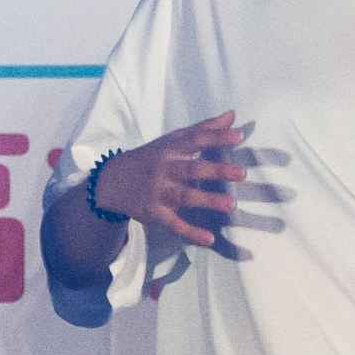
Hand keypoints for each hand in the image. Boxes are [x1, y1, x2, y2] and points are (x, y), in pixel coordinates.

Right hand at [90, 110, 252, 255]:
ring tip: (231, 205)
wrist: (112, 181)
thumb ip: (203, 129)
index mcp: (171, 150)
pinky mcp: (154, 213)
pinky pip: (173, 224)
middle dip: (216, 171)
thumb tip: (232, 115)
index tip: (239, 136)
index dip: (216, 137)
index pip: (195, 140)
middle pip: (192, 169)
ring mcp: (158, 192)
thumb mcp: (173, 141)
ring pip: (184, 196)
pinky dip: (190, 232)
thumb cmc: (151, 158)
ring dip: (207, 200)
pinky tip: (209, 239)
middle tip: (242, 173)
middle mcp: (164, 169)